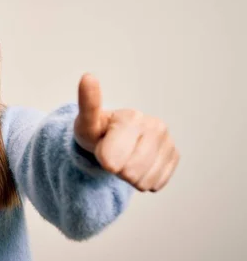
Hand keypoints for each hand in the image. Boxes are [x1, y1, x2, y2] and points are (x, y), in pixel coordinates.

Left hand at [73, 73, 179, 191]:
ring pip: (143, 182)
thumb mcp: (85, 123)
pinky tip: (138, 164)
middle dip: (116, 169)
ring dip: (129, 176)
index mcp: (132, 117)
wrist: (111, 139)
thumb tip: (87, 76)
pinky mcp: (175, 155)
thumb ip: (87, 106)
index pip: (112, 161)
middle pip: (129, 173)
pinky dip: (142, 180)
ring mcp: (168, 141)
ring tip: (124, 157)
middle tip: (112, 153)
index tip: (103, 146)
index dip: (104, 159)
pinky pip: (155, 184)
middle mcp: (156, 126)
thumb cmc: (97, 132)